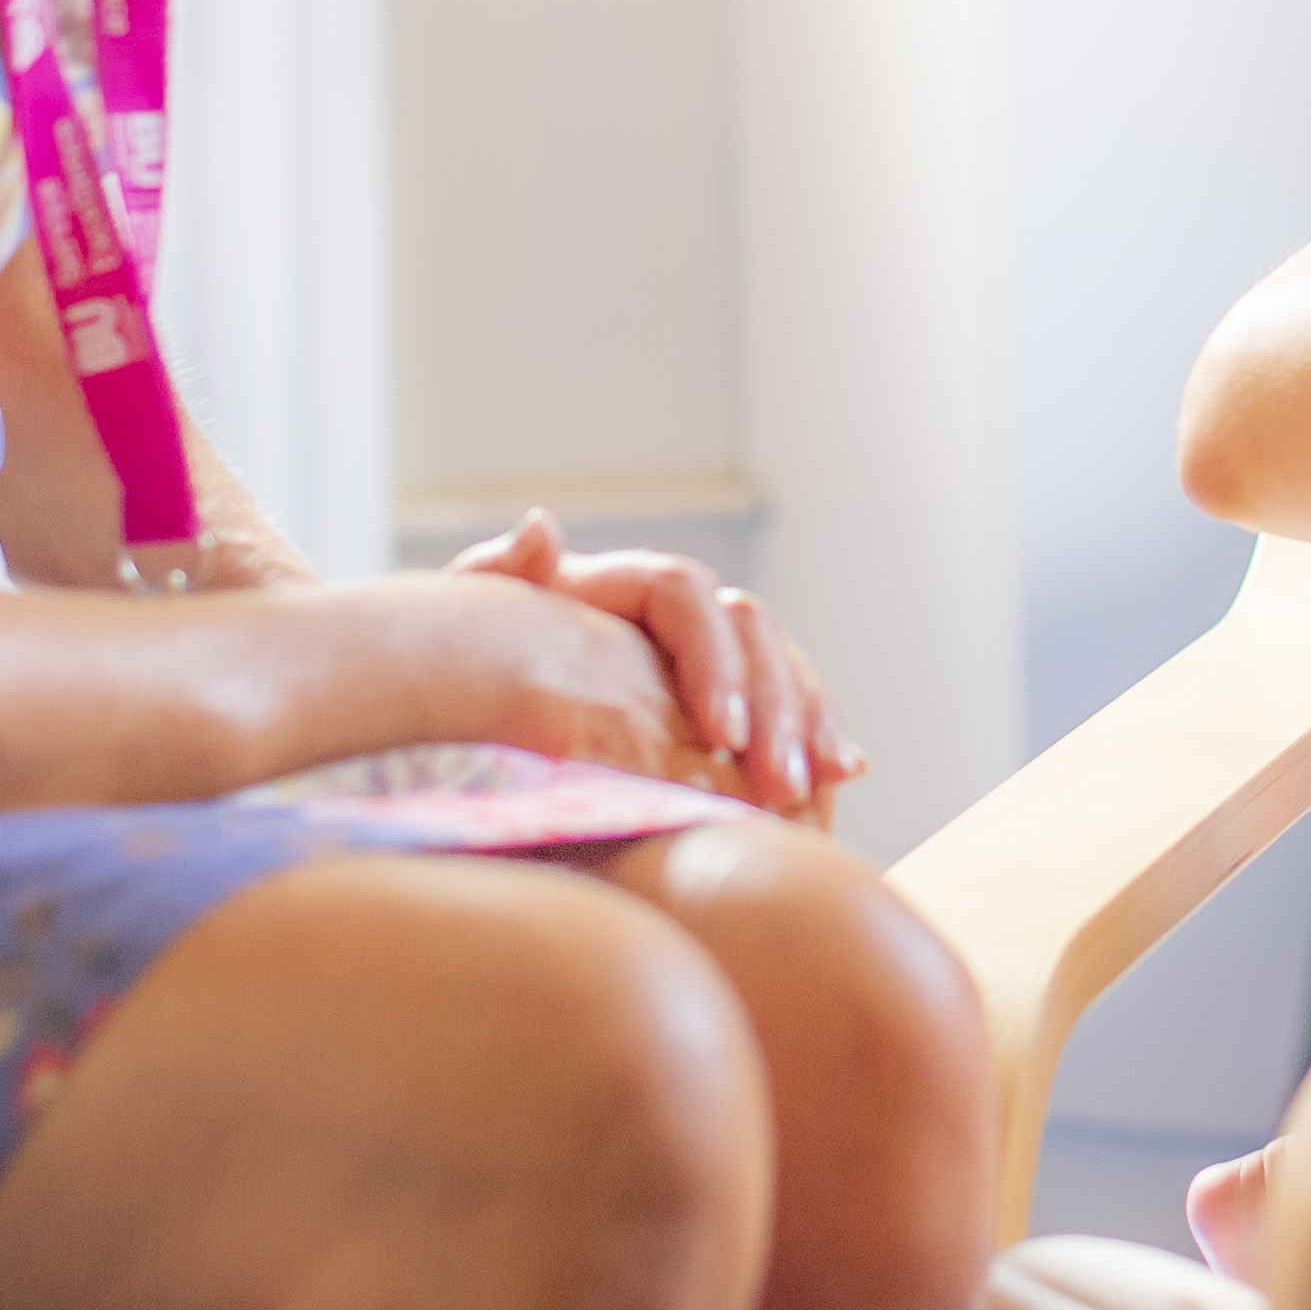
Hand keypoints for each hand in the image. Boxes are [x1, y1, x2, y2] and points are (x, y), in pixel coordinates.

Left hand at [449, 511, 860, 811]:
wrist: (472, 701)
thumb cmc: (467, 662)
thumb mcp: (471, 620)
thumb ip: (499, 575)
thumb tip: (540, 525)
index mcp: (618, 584)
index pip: (686, 595)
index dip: (712, 659)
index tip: (717, 733)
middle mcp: (676, 610)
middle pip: (750, 630)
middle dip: (775, 706)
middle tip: (778, 783)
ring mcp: (710, 652)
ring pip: (784, 664)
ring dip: (809, 721)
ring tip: (821, 785)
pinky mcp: (730, 699)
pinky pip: (791, 703)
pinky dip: (819, 733)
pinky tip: (843, 776)